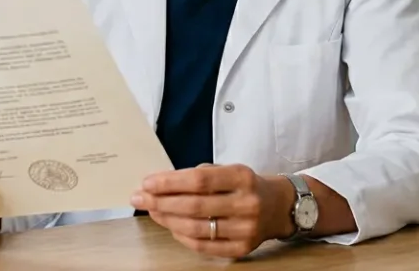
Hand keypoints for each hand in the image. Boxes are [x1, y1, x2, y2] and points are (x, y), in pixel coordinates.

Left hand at [131, 163, 292, 257]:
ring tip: (152, 211)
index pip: (199, 180)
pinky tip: (172, 226)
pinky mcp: (243, 248)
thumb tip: (161, 183)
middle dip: (160, 202)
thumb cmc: (247, 186)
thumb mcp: (229, 170)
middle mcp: (247, 203)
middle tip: (140, 198)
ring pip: (196, 228)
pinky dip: (182, 236)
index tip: (148, 182)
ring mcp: (246, 228)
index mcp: (243, 177)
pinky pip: (204, 246)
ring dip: (167, 219)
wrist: (279, 207)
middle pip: (194, 205)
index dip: (169, 182)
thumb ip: (200, 175)